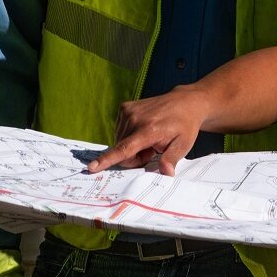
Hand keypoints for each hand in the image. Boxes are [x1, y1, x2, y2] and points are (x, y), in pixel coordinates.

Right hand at [85, 85, 215, 174]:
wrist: (184, 102)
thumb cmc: (184, 126)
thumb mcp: (183, 145)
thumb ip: (171, 159)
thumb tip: (166, 173)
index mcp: (149, 129)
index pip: (124, 148)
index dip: (108, 159)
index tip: (92, 166)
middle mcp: (135, 118)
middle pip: (122, 150)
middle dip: (135, 157)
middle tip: (153, 150)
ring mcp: (128, 111)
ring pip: (119, 142)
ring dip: (132, 146)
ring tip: (150, 139)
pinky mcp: (124, 107)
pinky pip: (119, 131)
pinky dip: (129, 135)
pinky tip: (143, 130)